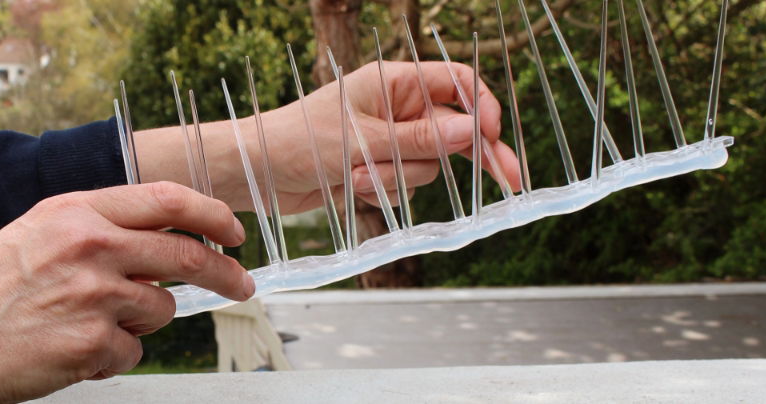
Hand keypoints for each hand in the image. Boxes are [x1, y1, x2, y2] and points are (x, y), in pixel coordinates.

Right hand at [0, 182, 251, 402]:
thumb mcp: (38, 234)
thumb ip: (98, 226)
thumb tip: (162, 236)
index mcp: (75, 212)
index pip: (167, 200)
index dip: (212, 214)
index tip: (233, 231)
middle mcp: (89, 246)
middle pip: (186, 257)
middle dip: (225, 273)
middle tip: (240, 285)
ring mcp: (93, 296)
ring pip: (160, 310)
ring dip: (139, 321)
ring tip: (86, 323)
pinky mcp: (91, 343)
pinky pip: (132, 351)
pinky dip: (110, 356)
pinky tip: (69, 349)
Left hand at [137, 60, 520, 213]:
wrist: (255, 173)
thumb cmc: (296, 140)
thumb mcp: (361, 140)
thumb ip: (419, 141)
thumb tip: (473, 131)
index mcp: (394, 82)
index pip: (457, 84)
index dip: (482, 108)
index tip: (492, 137)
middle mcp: (396, 109)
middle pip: (453, 130)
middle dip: (470, 156)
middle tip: (510, 181)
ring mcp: (388, 141)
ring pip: (427, 167)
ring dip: (398, 180)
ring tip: (358, 177)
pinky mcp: (376, 170)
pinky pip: (403, 186)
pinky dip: (382, 193)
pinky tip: (350, 188)